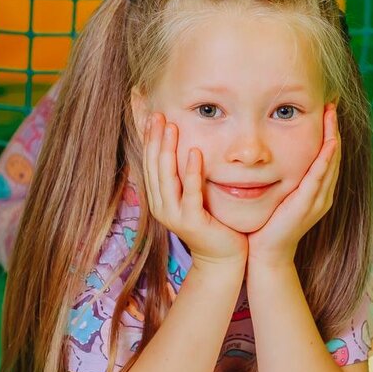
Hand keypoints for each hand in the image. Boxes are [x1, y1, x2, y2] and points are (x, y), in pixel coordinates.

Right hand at [142, 113, 247, 267]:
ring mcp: (174, 215)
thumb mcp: (194, 196)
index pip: (150, 163)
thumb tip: (187, 147)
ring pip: (166, 177)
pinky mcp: (191, 221)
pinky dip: (191, 171)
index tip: (152, 116)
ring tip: (171, 126)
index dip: (149, 140)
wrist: (223, 257)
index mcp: (159, 198)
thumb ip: (186, 176)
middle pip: (154, 166)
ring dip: (168, 150)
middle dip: (155, 139)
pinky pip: (190, 192)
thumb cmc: (212, 223)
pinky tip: (194, 152)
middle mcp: (161, 206)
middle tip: (158, 115)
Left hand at [246, 104, 339, 268]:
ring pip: (330, 162)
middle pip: (333, 155)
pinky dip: (325, 158)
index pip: (327, 156)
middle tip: (332, 105)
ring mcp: (318, 200)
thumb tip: (271, 156)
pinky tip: (328, 142)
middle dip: (334, 129)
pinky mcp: (308, 204)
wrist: (267, 254)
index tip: (325, 111)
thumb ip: (282, 178)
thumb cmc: (268, 225)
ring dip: (332, 137)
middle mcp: (323, 194)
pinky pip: (320, 177)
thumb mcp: (278, 195)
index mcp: (317, 191)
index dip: (329, 133)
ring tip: (332, 116)